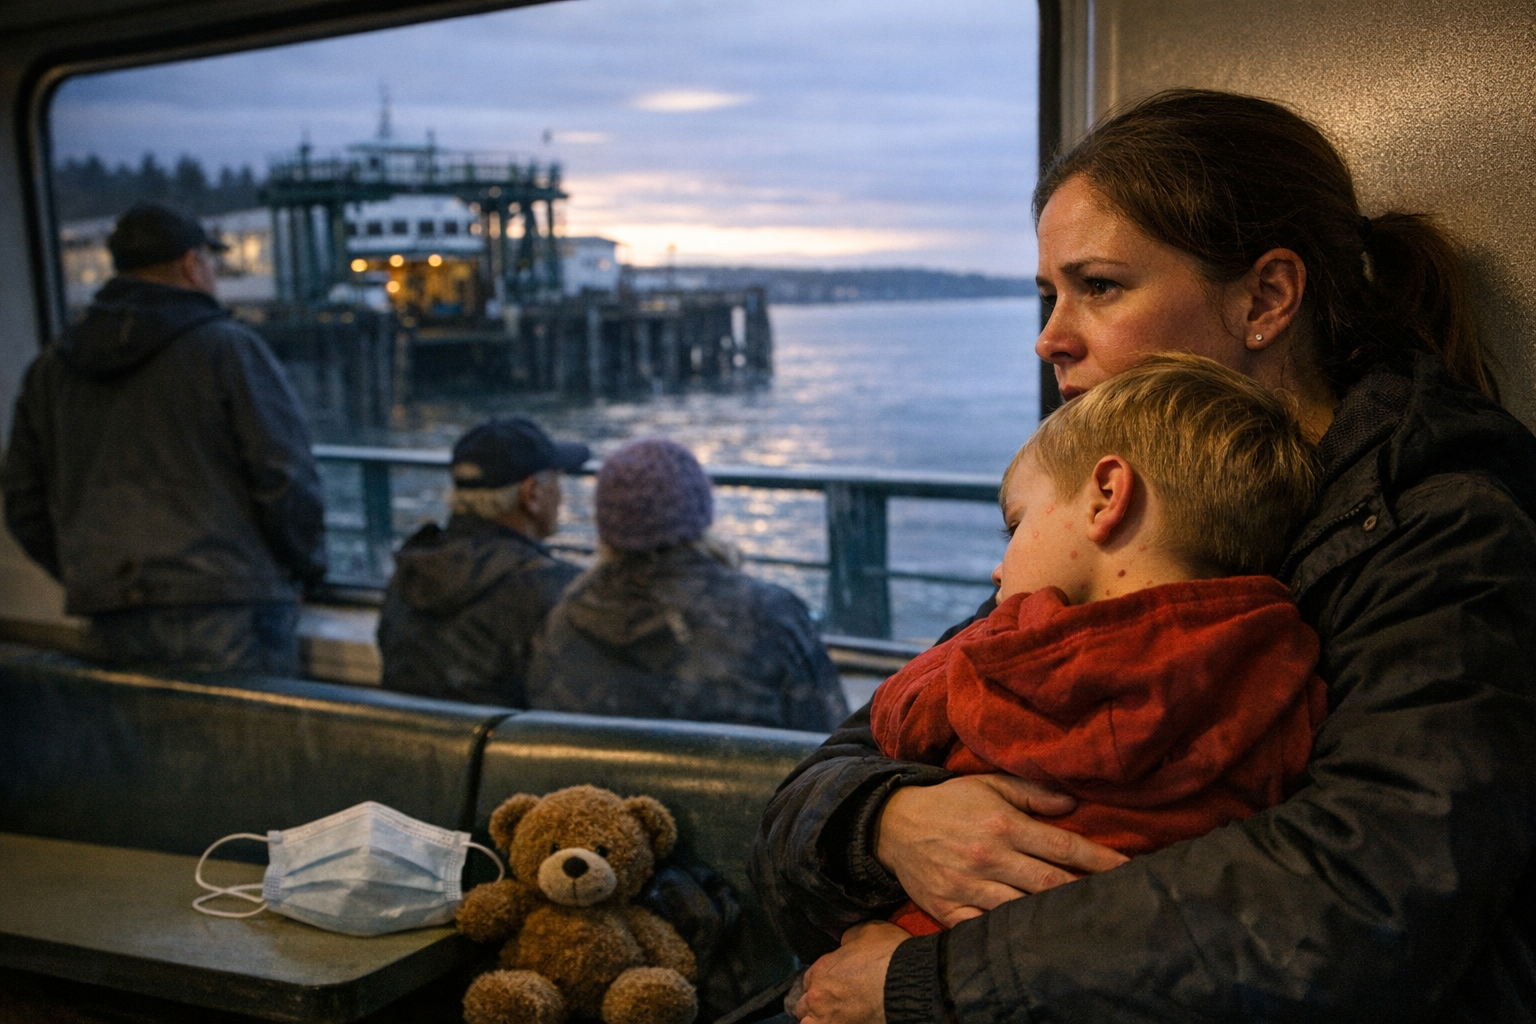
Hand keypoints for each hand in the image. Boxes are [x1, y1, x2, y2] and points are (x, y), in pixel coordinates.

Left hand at [792, 922, 908, 1023]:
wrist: (907, 984)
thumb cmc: (889, 955)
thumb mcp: (868, 931)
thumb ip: (848, 940)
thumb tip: (845, 944)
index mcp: (821, 969)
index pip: (810, 979)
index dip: (821, 982)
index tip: (833, 985)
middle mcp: (817, 996)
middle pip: (804, 1004)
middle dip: (816, 1003)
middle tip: (833, 1004)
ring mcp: (826, 1019)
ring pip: (808, 1023)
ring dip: (817, 1019)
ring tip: (833, 1017)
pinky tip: (842, 1022)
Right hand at [876, 774, 1127, 926]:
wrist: (892, 825)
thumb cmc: (949, 803)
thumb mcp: (988, 785)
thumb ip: (1032, 794)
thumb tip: (1073, 805)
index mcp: (1003, 825)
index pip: (1064, 847)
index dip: (1101, 860)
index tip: (1130, 870)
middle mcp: (988, 857)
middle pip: (1049, 883)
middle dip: (1086, 893)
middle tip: (1118, 903)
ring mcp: (968, 887)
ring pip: (1021, 910)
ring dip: (1052, 917)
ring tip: (1083, 924)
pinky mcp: (948, 910)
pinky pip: (985, 929)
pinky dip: (1008, 936)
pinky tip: (1032, 939)